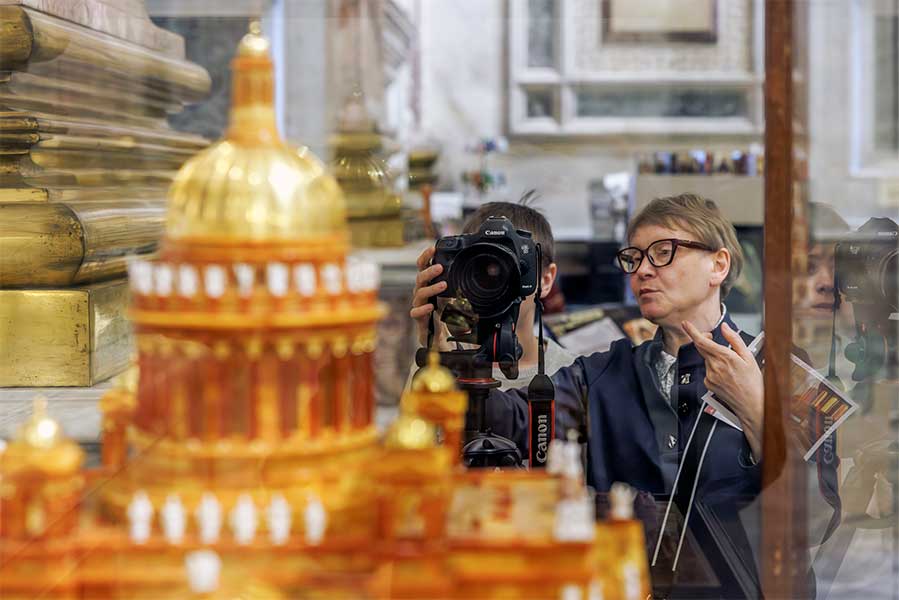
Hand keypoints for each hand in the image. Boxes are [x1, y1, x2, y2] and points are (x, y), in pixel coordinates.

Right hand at [409, 246, 449, 347]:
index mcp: (428, 284)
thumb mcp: (453, 295)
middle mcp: (421, 292)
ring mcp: (419, 305)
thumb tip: (472, 272)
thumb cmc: (444, 312)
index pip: (423, 267)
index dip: (426, 257)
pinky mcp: (418, 318)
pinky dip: (423, 309)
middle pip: (420, 278)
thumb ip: (457, 284)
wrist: (438, 335)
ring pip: (420, 293)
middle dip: (430, 271)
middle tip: (440, 267)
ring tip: (443, 285)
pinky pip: (416, 312)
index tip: (433, 248)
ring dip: (432, 288)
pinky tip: (431, 307)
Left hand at [683, 321, 763, 460]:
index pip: (702, 341)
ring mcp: (710, 376)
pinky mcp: (708, 384)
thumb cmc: (753, 382)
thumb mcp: (748, 357)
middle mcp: (715, 366)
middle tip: (712, 337)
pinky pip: (708, 371)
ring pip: (706, 359)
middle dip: (704, 340)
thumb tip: (725, 328)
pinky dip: (714, 368)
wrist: (752, 404)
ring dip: (713, 357)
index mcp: (725, 357)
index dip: (692, 331)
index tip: (686, 324)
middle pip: (702, 348)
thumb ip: (734, 340)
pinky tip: (726, 374)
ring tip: (729, 365)